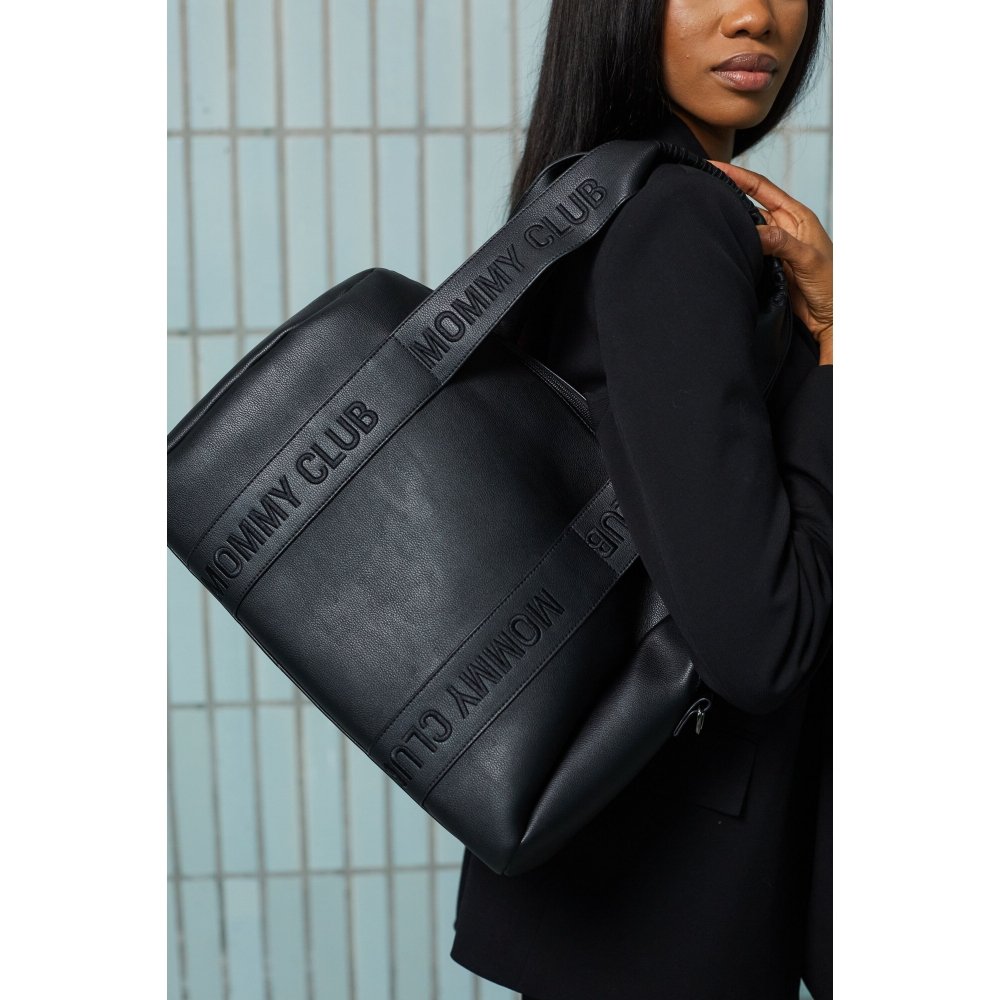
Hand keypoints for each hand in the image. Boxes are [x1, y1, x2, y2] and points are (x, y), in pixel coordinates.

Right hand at [708, 159, 832, 364]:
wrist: (831, 317)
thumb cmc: (832, 287)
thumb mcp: (809, 259)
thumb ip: (782, 243)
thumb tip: (755, 232)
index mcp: (795, 217)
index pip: (761, 188)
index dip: (737, 175)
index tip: (713, 166)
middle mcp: (782, 228)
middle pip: (748, 204)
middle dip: (725, 194)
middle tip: (699, 187)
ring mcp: (772, 246)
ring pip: (744, 228)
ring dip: (727, 222)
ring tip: (702, 214)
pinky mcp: (765, 265)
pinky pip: (744, 250)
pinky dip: (731, 245)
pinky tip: (717, 243)